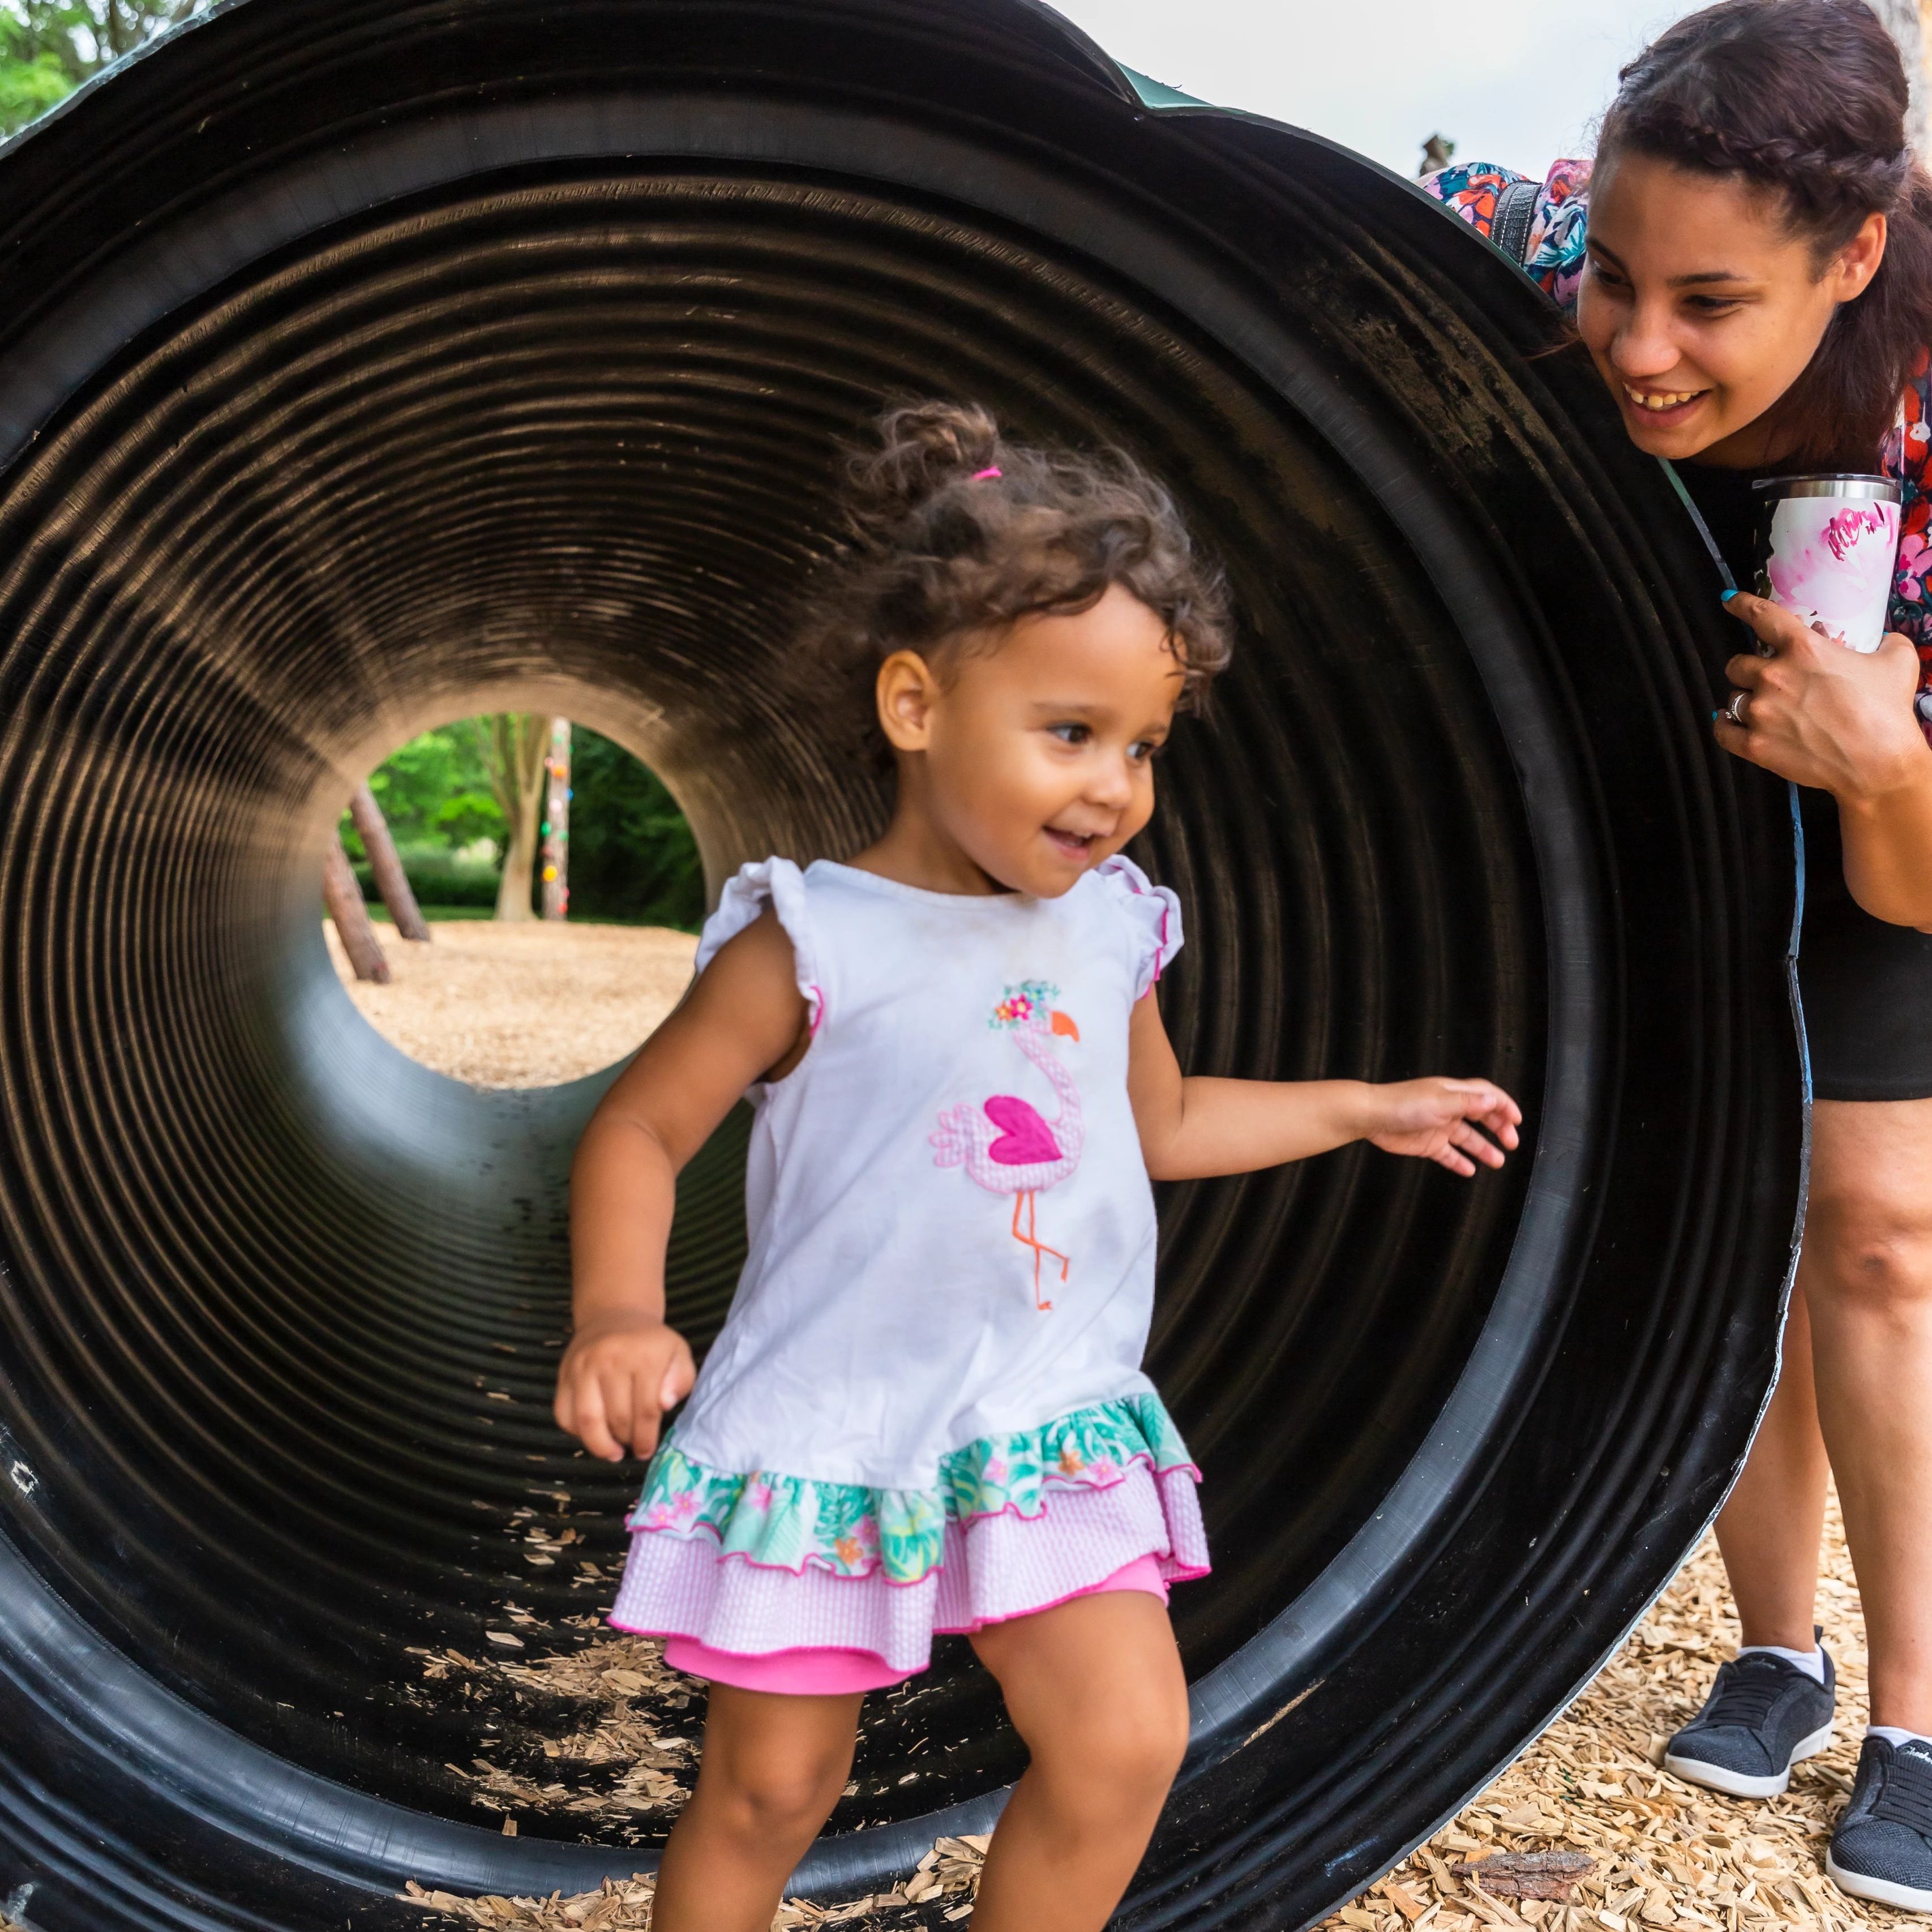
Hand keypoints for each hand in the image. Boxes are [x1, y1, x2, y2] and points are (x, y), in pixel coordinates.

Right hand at [553, 1312, 695, 1461]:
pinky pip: (563, 1414)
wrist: (615, 1315)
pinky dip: (576, 1432)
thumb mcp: (678, 1354)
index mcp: (644, 1357)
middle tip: (632, 1447)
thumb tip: (665, 1404)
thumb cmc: (652, 1344)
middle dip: (626, 1440)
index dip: (646, 1437)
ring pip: (587, 1420)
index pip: (646, 1409)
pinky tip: (592, 1434)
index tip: (646, 1451)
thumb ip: (680, 1380)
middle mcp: (610, 1360)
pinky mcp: (564, 1374)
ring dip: (599, 1445)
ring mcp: (583, 1367)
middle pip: (617, 1418)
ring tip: (612, 1452)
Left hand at [1366, 1077, 1521, 1177]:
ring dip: (1483, 1149)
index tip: (1517, 1120)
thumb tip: (1493, 1100)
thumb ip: (1468, 1103)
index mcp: (1453, 1093)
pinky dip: (1459, 1161)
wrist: (1371, 1117)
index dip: (1503, 1105)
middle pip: (1481, 1117)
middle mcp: (1448, 1108)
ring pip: (1467, 1138)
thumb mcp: (1441, 1102)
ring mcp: (1437, 1126)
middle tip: (1511, 1143)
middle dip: (1498, 1128)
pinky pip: (1447, 1154)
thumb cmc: (1403, 1105)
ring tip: (1497, 1161)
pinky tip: (1469, 1170)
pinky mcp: (1426, 1143)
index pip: (1485, 1095)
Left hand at [1713, 594, 1927, 801]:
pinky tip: (1731, 723)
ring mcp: (1760, 712)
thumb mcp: (1897, 661)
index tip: (1729, 601)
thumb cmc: (1887, 711)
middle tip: (1768, 679)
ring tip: (1767, 709)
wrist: (1878, 762)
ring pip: (1733, 696)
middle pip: (1738, 664)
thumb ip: (1886, 643)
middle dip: (1750, 669)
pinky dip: (1724, 725)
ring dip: (1746, 699)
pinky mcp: (1754, 744)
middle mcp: (1774, 676)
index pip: (1763, 616)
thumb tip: (1884, 641)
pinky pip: (1722, 729)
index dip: (1742, 605)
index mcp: (1804, 649)